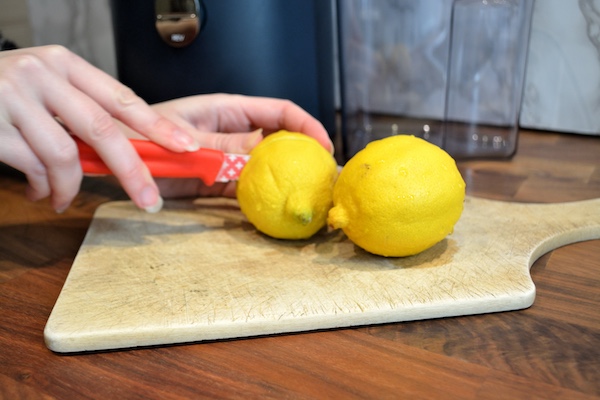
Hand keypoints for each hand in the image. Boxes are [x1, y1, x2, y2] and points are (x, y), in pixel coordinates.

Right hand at [0, 45, 198, 211]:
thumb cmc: (5, 92)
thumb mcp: (46, 88)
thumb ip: (82, 112)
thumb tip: (130, 152)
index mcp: (64, 64)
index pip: (122, 97)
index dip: (157, 125)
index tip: (185, 145)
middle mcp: (41, 75)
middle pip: (104, 130)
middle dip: (132, 170)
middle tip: (150, 199)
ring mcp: (14, 99)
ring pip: (65, 157)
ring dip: (72, 188)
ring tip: (65, 198)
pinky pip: (34, 169)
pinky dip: (45, 188)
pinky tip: (42, 191)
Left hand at [143, 93, 334, 198]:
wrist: (118, 161)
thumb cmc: (144, 137)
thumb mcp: (187, 139)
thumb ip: (224, 146)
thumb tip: (263, 150)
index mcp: (229, 109)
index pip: (279, 111)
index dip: (306, 125)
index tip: (323, 145)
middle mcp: (234, 131)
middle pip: (279, 139)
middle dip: (303, 153)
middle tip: (322, 175)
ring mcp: (229, 157)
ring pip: (266, 166)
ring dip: (285, 179)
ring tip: (308, 194)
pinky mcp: (219, 180)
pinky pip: (247, 187)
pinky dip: (261, 197)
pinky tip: (275, 207)